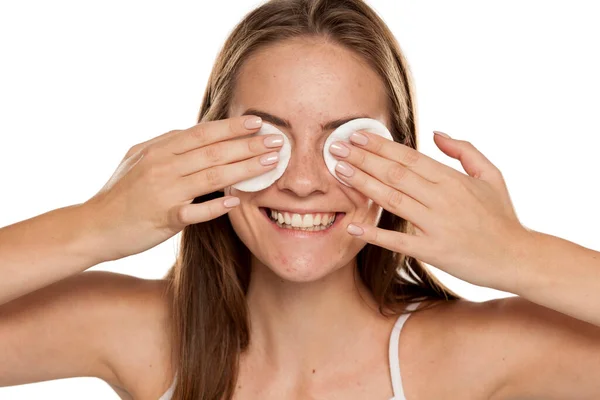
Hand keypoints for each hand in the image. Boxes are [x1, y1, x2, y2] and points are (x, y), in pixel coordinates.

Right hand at [84, 115, 282, 261]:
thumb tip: (196, 133)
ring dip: (244, 168)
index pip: (203, 132)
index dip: (233, 127)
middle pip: (214, 151)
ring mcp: (164, 191)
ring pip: (211, 176)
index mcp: (160, 148)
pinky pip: (195, 211)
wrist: (94, 225)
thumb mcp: (139, 158)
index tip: (259, 122)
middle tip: (278, 141)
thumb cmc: (121, 192)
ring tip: (270, 163)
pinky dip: (216, 206)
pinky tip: (236, 200)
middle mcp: (163, 165)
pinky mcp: (164, 218)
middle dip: (248, 144)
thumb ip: (168, 145)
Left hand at [329, 130, 530, 290]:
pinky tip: (352, 226)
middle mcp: (441, 198)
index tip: (357, 136)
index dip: (380, 145)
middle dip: (362, 158)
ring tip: (339, 172)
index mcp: (452, 178)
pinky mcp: (432, 251)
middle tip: (335, 148)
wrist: (516, 257)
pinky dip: (374, 234)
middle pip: (394, 173)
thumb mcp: (491, 175)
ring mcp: (436, 225)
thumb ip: (464, 150)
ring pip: (392, 199)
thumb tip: (436, 133)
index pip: (408, 156)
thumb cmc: (502, 216)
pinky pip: (397, 241)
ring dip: (363, 184)